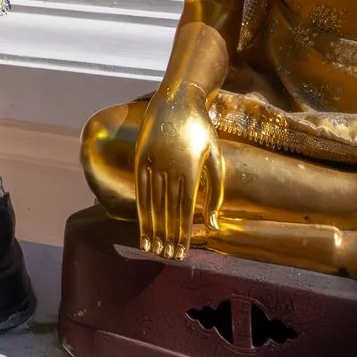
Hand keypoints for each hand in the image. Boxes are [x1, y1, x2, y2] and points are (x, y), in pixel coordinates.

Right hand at [132, 91, 223, 259]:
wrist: (177, 98)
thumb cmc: (201, 129)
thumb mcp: (214, 157)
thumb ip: (216, 191)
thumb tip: (215, 224)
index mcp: (190, 168)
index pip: (186, 209)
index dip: (183, 233)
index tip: (182, 252)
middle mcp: (169, 166)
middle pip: (168, 210)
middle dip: (168, 236)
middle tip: (169, 257)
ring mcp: (153, 161)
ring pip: (152, 202)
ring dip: (153, 228)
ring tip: (154, 249)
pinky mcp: (140, 156)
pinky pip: (140, 188)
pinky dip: (141, 209)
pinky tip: (143, 225)